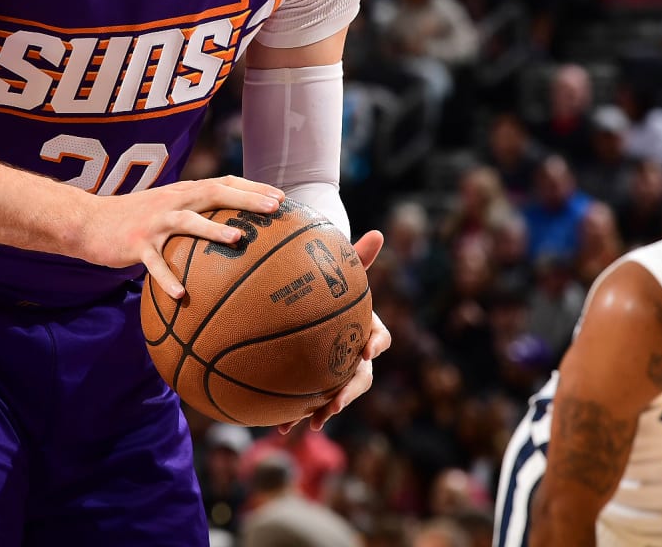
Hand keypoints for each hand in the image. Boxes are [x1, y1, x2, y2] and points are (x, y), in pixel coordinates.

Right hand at [73, 176, 283, 299]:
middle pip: (213, 193)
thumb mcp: (166, 209)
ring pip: (187, 222)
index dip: (252, 187)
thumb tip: (229, 230)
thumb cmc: (134, 220)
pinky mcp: (136, 244)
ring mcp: (154, 222)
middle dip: (246, 198)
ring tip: (237, 238)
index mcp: (182, 193)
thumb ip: (193, 214)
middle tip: (274, 208)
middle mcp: (172, 202)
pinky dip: (167, 278)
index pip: (223, 183)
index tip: (280, 197)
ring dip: (213, 229)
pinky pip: (154, 264)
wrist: (89, 222)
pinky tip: (182, 295)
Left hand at [278, 230, 392, 433]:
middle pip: (361, 376)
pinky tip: (280, 428)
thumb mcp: (340, 267)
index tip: (366, 351)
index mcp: (364, 326)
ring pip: (337, 394)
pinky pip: (309, 401)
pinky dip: (298, 416)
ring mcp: (334, 369)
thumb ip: (357, 255)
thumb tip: (379, 232)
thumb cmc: (330, 280)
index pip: (380, 338)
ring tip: (314, 422)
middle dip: (350, 391)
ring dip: (327, 409)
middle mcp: (353, 352)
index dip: (376, 345)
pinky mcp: (313, 382)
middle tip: (337, 401)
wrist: (311, 300)